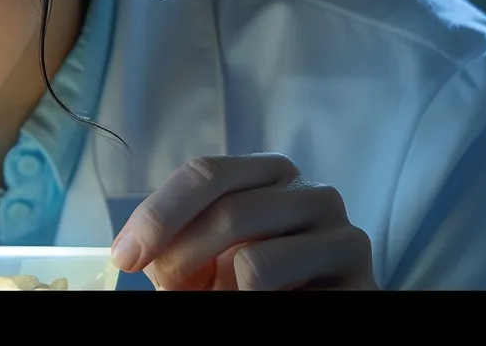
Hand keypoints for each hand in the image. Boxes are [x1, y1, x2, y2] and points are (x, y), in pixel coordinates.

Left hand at [112, 153, 377, 289]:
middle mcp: (310, 192)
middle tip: (167, 286)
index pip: (204, 173)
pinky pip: (279, 289)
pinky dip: (250, 303)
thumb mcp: (202, 259)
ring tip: (228, 297)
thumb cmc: (247, 288)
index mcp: (267, 174)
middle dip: (180, 258)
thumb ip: (171, 245)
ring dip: (220, 291)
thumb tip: (132, 253)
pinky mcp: (360, 277)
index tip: (125, 257)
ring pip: (252, 260)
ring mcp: (342, 231)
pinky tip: (265, 302)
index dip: (157, 215)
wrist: (308, 311)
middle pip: (225, 212)